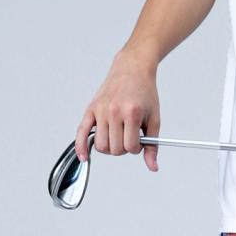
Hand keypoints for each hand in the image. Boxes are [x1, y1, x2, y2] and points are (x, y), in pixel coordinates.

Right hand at [74, 49, 160, 171]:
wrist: (133, 68)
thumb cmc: (145, 92)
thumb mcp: (154, 117)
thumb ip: (153, 144)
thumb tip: (153, 167)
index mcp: (132, 113)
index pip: (130, 147)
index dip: (136, 148)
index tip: (139, 140)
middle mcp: (115, 111)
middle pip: (114, 149)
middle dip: (123, 148)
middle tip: (128, 136)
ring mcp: (101, 110)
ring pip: (100, 146)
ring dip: (109, 147)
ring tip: (116, 136)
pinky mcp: (91, 109)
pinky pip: (81, 133)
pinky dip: (81, 148)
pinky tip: (84, 156)